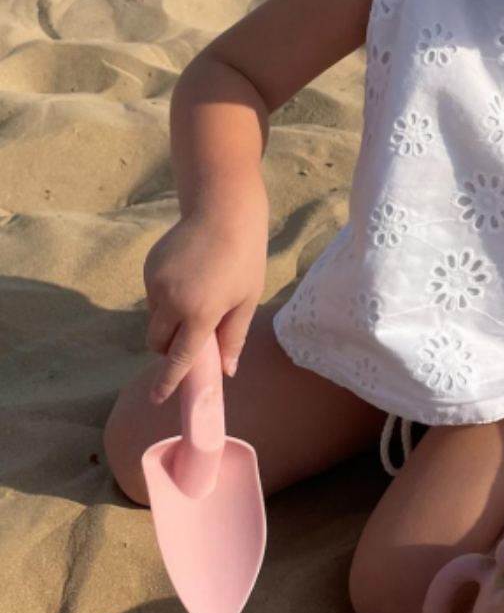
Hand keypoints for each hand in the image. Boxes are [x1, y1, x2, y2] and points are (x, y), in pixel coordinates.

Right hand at [143, 206, 266, 402]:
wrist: (222, 213)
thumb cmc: (244, 259)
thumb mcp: (246, 301)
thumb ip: (233, 339)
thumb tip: (226, 371)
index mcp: (199, 314)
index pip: (179, 358)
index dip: (168, 381)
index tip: (157, 399)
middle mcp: (171, 302)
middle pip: (158, 342)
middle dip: (170, 348)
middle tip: (194, 336)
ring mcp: (155, 283)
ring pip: (155, 319)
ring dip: (170, 321)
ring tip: (200, 295)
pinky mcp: (149, 269)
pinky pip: (153, 296)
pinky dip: (166, 299)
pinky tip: (190, 277)